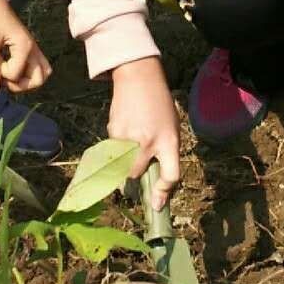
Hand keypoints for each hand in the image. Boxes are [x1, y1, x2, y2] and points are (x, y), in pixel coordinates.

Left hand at [0, 0, 50, 92]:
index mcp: (25, 47)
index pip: (16, 74)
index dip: (0, 73)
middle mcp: (33, 49)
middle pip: (39, 79)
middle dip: (21, 85)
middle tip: (4, 79)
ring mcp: (32, 48)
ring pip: (41, 73)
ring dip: (26, 80)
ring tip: (9, 76)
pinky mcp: (27, 47)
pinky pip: (35, 66)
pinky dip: (26, 72)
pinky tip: (10, 68)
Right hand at [109, 55, 180, 208]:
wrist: (138, 79)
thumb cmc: (159, 106)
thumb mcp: (171, 129)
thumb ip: (165, 153)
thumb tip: (154, 183)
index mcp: (169, 141)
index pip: (171, 175)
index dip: (164, 192)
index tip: (157, 203)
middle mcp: (148, 142)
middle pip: (136, 177)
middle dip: (134, 185)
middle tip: (134, 188)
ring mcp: (128, 138)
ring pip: (121, 167)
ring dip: (123, 168)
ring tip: (129, 150)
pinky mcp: (112, 133)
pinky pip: (113, 153)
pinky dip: (117, 151)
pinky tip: (124, 133)